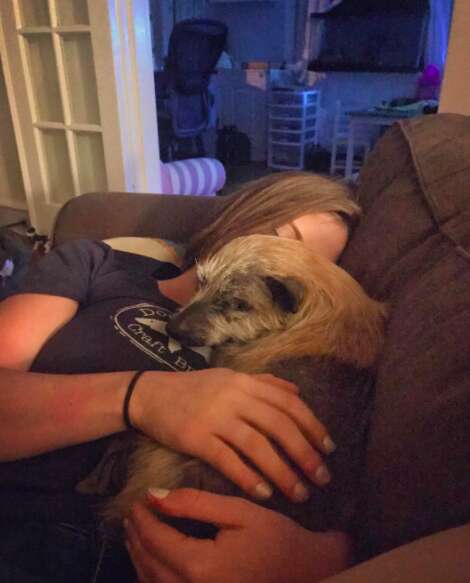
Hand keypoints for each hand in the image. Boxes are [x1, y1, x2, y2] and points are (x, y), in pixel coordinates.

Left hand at [125, 488, 351, 582]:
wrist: (311, 574)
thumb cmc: (278, 540)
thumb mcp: (239, 512)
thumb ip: (194, 504)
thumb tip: (154, 496)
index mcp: (201, 567)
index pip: (157, 540)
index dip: (143, 518)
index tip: (136, 499)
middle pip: (149, 564)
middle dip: (136, 536)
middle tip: (132, 513)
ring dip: (140, 556)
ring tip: (135, 532)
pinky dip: (153, 576)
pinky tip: (153, 561)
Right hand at [131, 369, 334, 501]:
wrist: (149, 395)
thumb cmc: (194, 388)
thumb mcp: (229, 377)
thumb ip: (264, 382)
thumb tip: (297, 392)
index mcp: (245, 381)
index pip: (288, 403)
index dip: (312, 426)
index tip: (328, 448)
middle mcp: (234, 396)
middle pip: (278, 426)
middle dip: (305, 453)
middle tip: (322, 477)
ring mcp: (214, 416)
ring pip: (257, 446)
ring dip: (282, 472)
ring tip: (299, 493)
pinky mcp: (196, 437)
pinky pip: (228, 460)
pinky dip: (248, 478)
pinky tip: (264, 493)